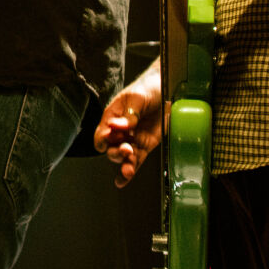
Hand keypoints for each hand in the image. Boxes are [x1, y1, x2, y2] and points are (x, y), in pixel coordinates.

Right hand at [94, 59, 163, 187]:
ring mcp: (132, 139)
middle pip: (111, 148)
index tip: (108, 140)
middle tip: (126, 149)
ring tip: (128, 170)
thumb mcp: (137, 97)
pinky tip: (123, 181)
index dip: (103, 139)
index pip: (102, 133)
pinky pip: (136, 161)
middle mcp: (120, 130)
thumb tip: (118, 126)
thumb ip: (129, 113)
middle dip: (116, 152)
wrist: (166, 89)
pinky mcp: (145, 146)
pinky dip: (130, 171)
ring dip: (124, 164)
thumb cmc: (147, 88)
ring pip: (123, 157)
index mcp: (112, 116)